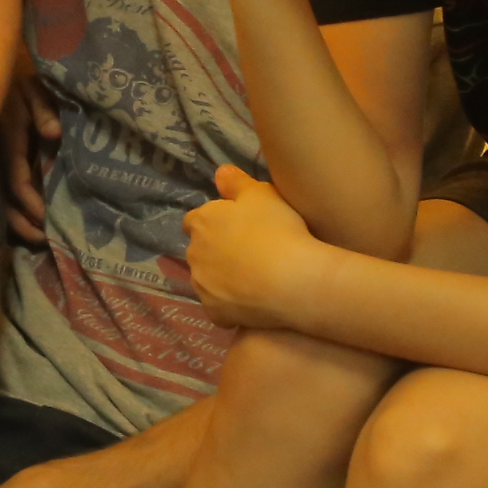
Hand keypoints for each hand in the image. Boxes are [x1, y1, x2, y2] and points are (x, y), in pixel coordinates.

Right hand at [0, 50, 63, 245]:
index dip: (31, 203)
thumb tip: (54, 134)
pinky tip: (31, 219)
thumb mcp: (33, 89)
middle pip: (5, 202)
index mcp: (9, 142)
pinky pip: (3, 191)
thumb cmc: (17, 81)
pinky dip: (16, 209)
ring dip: (19, 222)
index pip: (17, 183)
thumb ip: (44, 109)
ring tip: (41, 238)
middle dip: (23, 224)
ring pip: (1, 201)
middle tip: (47, 242)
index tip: (47, 219)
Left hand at [183, 165, 325, 330]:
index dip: (215, 223)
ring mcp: (202, 286)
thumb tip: (219, 173)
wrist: (293, 281)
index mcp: (202, 222)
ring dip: (221, 278)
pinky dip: (230, 305)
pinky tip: (252, 303)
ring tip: (253, 280)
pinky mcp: (214, 313)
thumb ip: (237, 182)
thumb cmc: (278, 230)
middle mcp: (193, 254)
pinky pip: (218, 308)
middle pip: (200, 251)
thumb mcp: (263, 194)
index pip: (195, 221)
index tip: (237, 229)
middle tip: (249, 253)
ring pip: (207, 280)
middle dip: (216, 251)